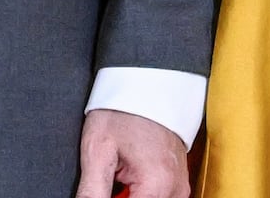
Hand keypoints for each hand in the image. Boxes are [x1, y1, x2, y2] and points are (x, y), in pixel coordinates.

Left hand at [76, 107, 190, 197]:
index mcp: (157, 185)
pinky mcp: (177, 183)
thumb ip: (91, 194)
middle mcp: (175, 190)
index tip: (96, 190)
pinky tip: (126, 180)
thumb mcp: (97, 151)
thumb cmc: (122, 110)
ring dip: (129, 196)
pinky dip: (140, 194)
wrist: (147, 84)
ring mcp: (179, 187)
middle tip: (107, 179)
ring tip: (117, 177)